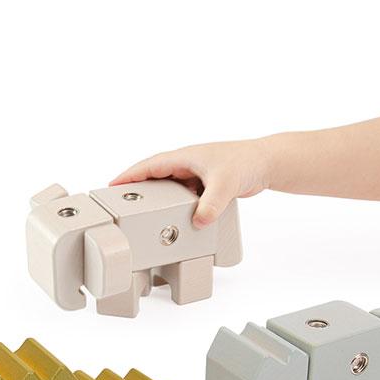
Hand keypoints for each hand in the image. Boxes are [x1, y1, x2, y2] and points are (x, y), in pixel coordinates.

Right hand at [110, 139, 270, 227]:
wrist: (267, 163)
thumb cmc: (246, 162)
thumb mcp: (225, 185)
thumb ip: (210, 205)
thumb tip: (198, 222)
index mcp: (185, 156)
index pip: (149, 166)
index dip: (129, 175)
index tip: (112, 185)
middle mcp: (187, 163)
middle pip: (154, 176)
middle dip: (138, 188)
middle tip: (121, 203)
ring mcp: (195, 173)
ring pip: (169, 186)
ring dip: (158, 198)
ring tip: (144, 214)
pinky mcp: (204, 184)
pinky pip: (182, 194)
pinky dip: (176, 205)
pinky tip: (173, 217)